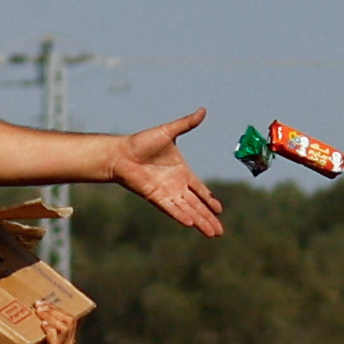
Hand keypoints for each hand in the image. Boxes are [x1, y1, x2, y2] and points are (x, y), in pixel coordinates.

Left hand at [113, 109, 225, 237]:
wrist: (122, 153)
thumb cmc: (142, 142)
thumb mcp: (169, 132)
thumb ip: (187, 123)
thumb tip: (203, 110)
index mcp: (182, 173)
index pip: (200, 190)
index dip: (209, 200)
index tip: (220, 210)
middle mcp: (176, 186)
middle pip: (197, 205)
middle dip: (209, 218)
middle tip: (220, 232)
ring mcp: (167, 193)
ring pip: (188, 210)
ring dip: (200, 222)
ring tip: (213, 234)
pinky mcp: (156, 197)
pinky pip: (172, 208)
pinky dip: (182, 215)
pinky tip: (192, 224)